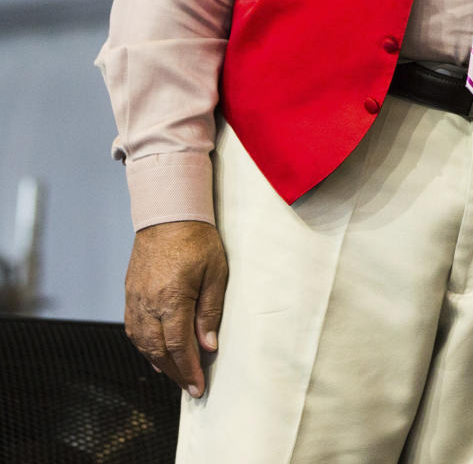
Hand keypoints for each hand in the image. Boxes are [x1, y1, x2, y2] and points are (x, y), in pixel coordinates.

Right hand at [125, 220, 227, 397]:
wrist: (168, 212)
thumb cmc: (197, 239)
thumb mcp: (215, 272)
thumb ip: (210, 311)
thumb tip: (208, 346)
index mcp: (172, 299)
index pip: (179, 346)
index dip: (189, 370)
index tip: (198, 387)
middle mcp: (148, 303)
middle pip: (158, 350)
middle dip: (175, 373)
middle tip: (189, 387)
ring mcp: (135, 298)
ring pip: (142, 342)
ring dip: (158, 361)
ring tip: (175, 373)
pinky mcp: (130, 291)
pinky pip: (133, 328)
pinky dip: (144, 345)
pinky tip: (155, 351)